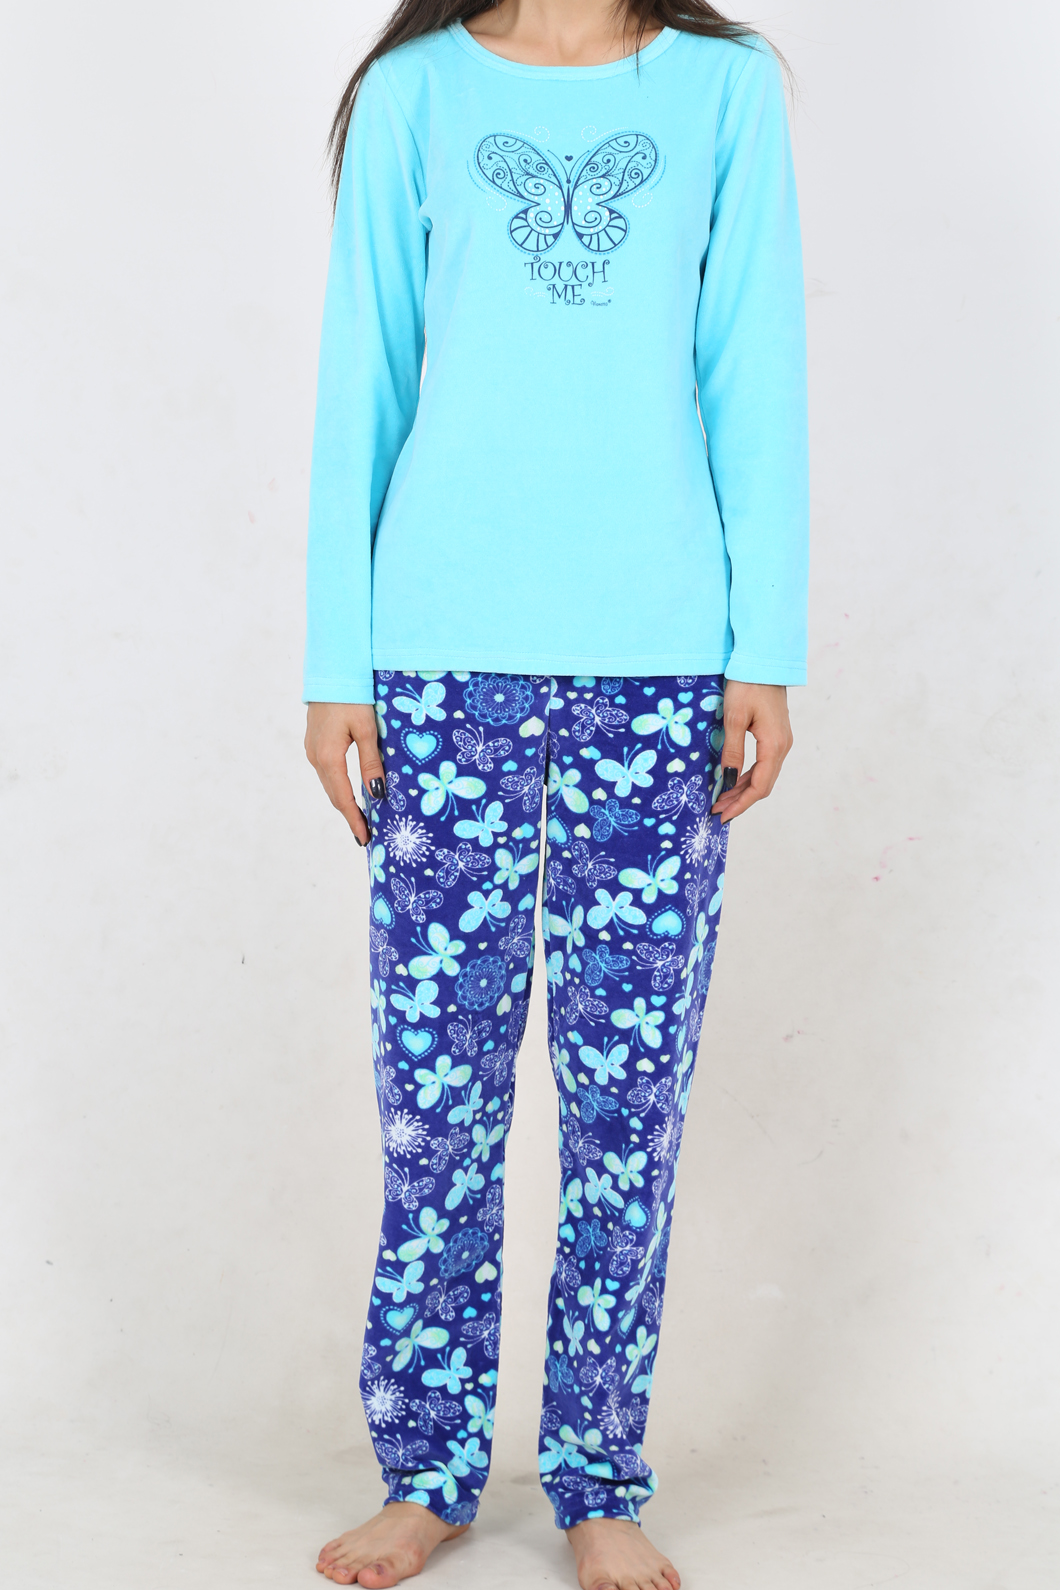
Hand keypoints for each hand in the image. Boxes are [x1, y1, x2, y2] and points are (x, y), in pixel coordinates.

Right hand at [304, 701, 383, 844]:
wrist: (331, 670)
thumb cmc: (353, 696)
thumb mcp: (368, 729)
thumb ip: (371, 763)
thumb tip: (377, 794)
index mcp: (329, 757)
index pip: (342, 798)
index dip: (354, 820)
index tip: (365, 838)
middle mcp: (316, 756)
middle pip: (334, 794)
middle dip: (349, 815)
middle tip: (364, 835)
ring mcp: (312, 749)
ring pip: (330, 783)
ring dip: (344, 801)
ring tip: (360, 818)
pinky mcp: (314, 742)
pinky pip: (327, 771)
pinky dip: (338, 786)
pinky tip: (350, 791)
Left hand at [710, 681, 792, 823]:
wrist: (764, 660)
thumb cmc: (748, 685)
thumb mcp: (734, 718)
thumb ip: (732, 751)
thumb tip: (727, 780)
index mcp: (774, 746)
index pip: (759, 787)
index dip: (740, 804)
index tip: (721, 815)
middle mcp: (782, 746)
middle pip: (763, 785)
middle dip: (740, 800)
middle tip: (716, 811)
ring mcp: (781, 740)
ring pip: (764, 775)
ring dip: (743, 789)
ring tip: (721, 799)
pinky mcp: (776, 734)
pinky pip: (763, 763)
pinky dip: (748, 775)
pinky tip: (732, 778)